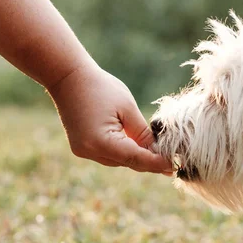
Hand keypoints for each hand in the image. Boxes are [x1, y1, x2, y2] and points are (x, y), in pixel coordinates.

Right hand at [47, 63, 172, 173]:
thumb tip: (158, 151)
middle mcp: (90, 151)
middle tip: (172, 164)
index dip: (157, 163)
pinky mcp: (81, 147)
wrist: (67, 77)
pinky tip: (139, 148)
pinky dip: (123, 152)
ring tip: (159, 156)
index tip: (174, 165)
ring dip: (137, 158)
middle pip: (128, 162)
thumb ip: (143, 133)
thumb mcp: (128, 108)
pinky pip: (109, 155)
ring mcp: (83, 151)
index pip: (136, 159)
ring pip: (119, 161)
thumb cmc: (100, 87)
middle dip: (150, 163)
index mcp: (101, 142)